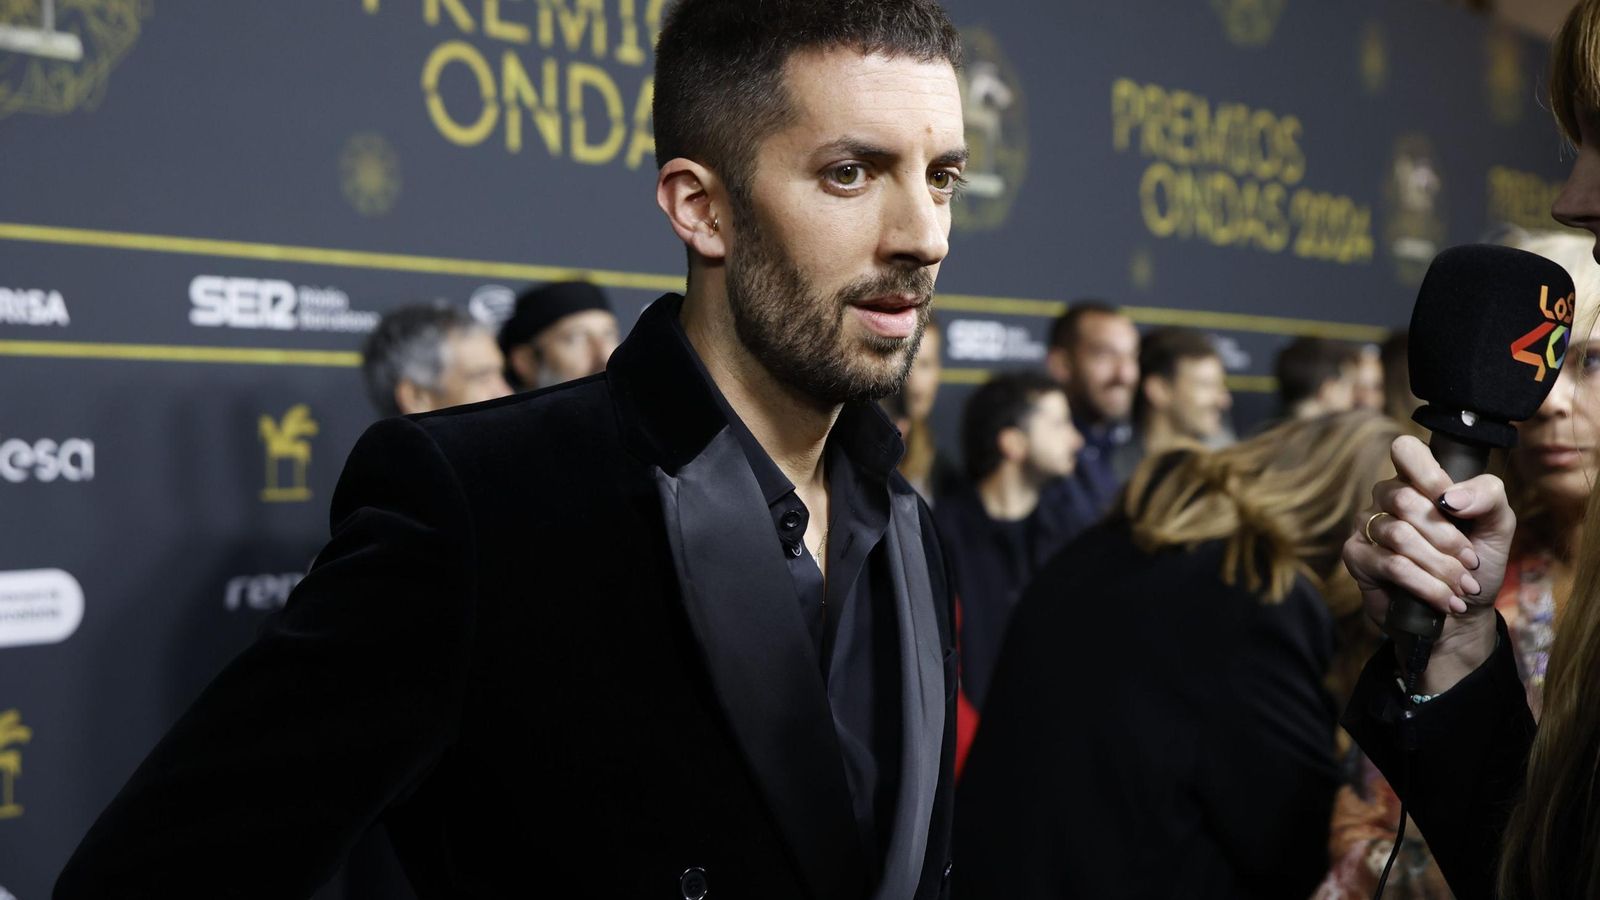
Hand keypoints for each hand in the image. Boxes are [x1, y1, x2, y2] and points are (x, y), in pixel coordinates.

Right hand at [1341, 436, 1512, 693]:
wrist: (1462, 613)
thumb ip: (1488, 497)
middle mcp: (1387, 498)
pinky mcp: (1356, 556)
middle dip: (1447, 538)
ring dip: (1441, 568)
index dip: (1429, 475)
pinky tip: (1445, 600)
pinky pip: (1392, 565)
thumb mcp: (1498, 526)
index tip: (1454, 506)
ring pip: (1400, 537)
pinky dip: (1427, 586)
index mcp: (1418, 481)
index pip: (1406, 450)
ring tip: (1463, 587)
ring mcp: (1367, 525)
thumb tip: (1451, 498)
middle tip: (1471, 563)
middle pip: (1405, 499)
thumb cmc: (1476, 563)